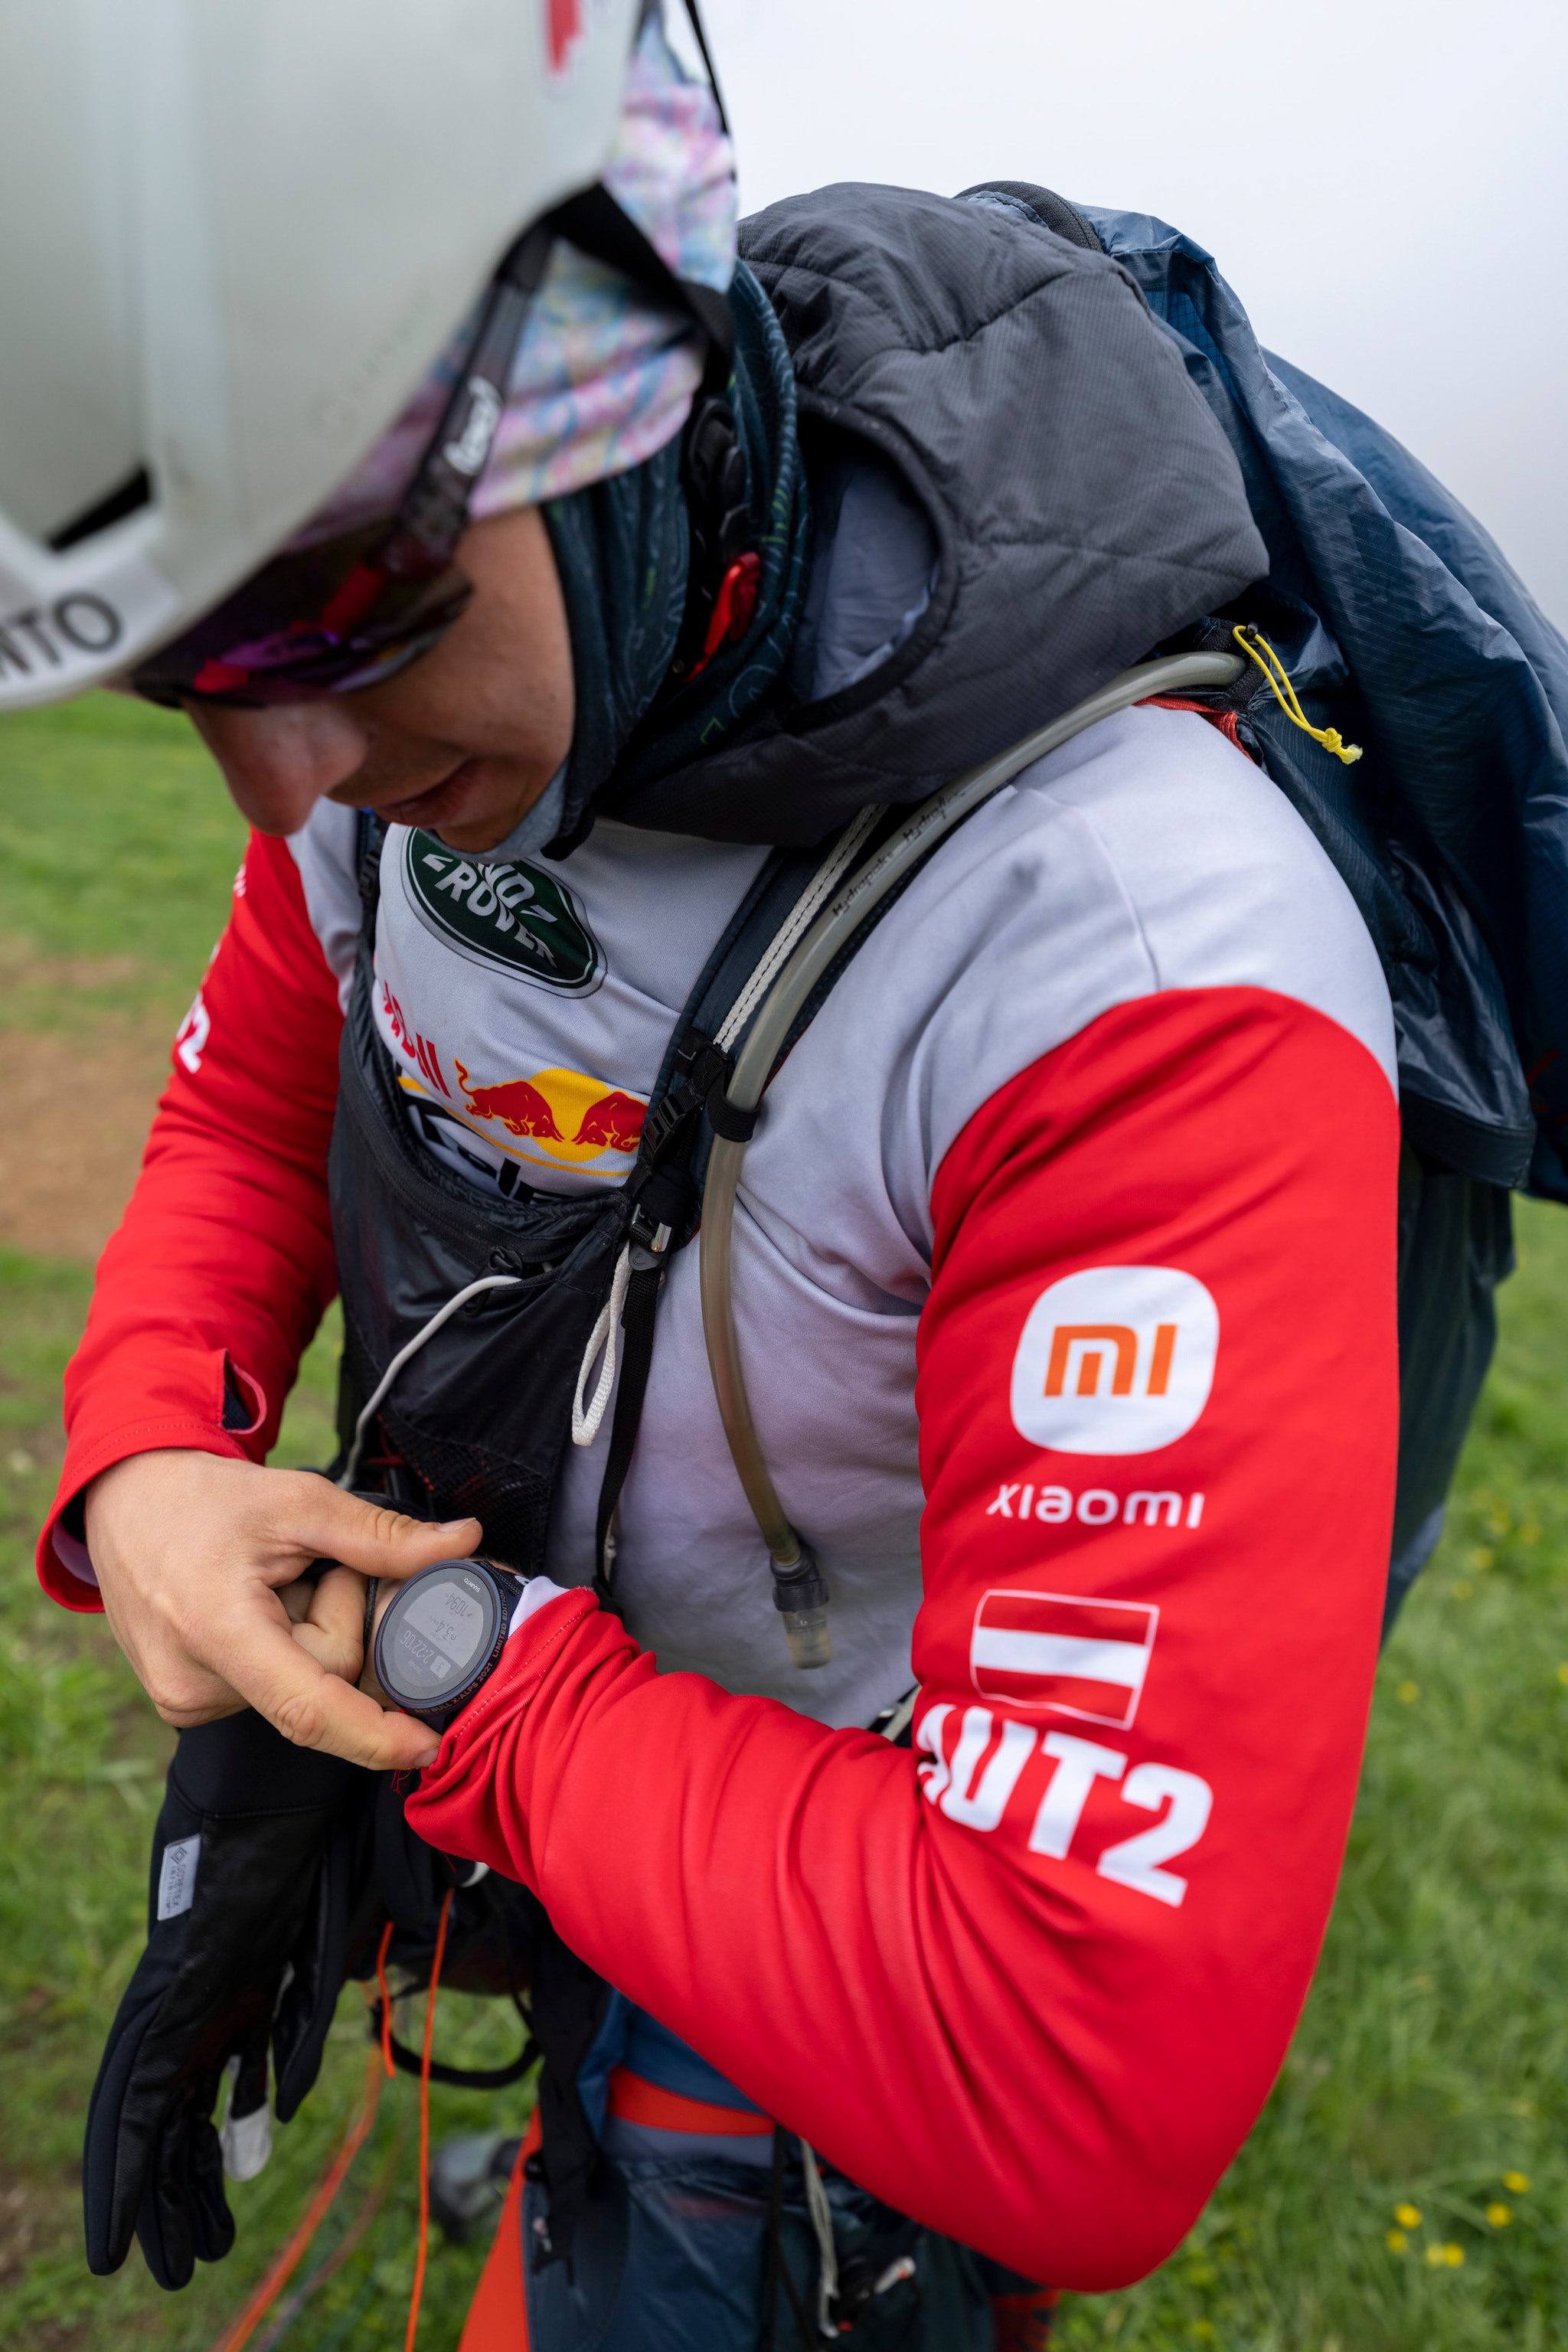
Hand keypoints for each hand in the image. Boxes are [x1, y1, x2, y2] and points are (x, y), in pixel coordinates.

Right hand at [84, 1450, 481, 1769]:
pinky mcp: (186, 1704)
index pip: (308, 1709)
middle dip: (340, 1616)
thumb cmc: (201, 1499)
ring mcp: (186, 1701)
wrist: (125, 1503)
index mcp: (217, 1631)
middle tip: (307, 1566)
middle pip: (323, 1677)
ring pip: (301, 1683)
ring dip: (308, 1632)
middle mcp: (195, 1683)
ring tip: (267, 1583)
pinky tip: (253, 1607)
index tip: (427, 1747)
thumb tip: (463, 1544)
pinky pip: (271, 1687)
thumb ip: (382, 1535)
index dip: (374, 1736)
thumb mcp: (298, 1501)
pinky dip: (281, 1647)